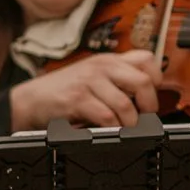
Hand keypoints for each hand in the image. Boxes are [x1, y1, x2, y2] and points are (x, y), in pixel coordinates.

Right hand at [10, 50, 159, 129]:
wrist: (32, 100)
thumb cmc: (65, 91)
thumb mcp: (95, 77)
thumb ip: (118, 80)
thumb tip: (148, 96)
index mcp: (109, 60)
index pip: (147, 59)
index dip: (157, 79)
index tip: (151, 95)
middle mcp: (101, 67)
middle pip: (144, 81)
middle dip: (149, 105)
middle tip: (144, 117)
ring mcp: (89, 81)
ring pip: (126, 104)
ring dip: (130, 123)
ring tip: (125, 128)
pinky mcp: (77, 99)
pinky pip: (106, 117)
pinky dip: (112, 129)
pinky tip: (108, 131)